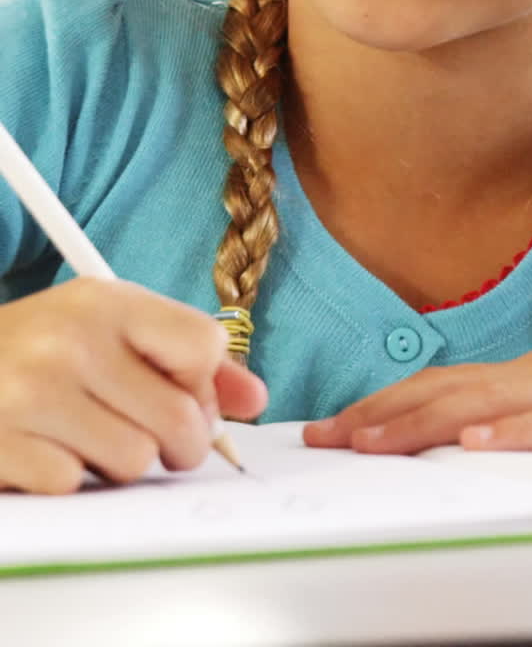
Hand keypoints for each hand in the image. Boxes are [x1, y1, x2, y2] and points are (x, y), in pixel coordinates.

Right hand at [0, 278, 266, 492]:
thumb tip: (253, 398)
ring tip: (87, 437)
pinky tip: (48, 450)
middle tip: (149, 437)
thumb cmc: (36, 350)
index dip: (203, 382)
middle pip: (180, 417)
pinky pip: (77, 484)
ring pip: (135, 459)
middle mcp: (71, 339)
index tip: (179, 391)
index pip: (204, 345)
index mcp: (105, 301)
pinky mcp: (4, 443)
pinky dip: (69, 479)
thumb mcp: (106, 329)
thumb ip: (183, 356)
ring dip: (118, 463)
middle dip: (176, 443)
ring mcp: (33, 392)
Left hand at [304, 322, 531, 455]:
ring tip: (372, 442)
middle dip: (379, 415)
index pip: (438, 387)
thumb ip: (520, 421)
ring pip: (485, 403)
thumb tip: (460, 442)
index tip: (332, 428)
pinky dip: (512, 432)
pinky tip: (475, 443)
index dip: (381, 405)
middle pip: (444, 391)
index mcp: (525, 377)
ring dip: (422, 422)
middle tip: (325, 438)